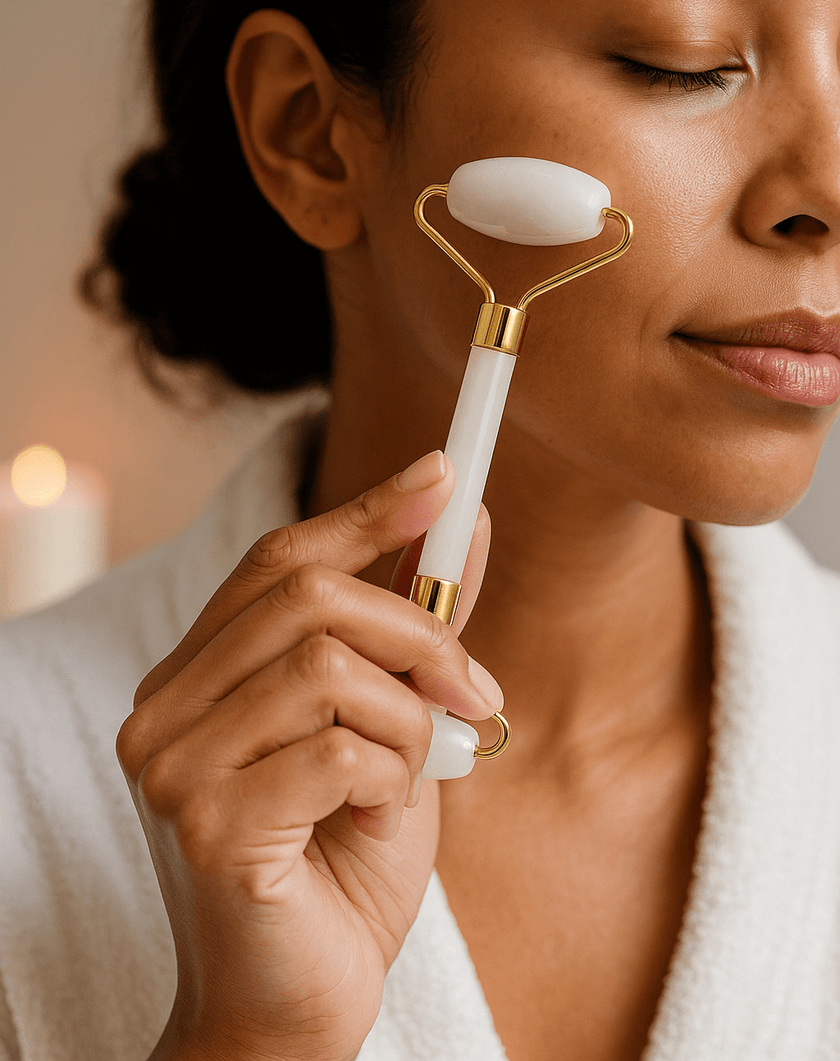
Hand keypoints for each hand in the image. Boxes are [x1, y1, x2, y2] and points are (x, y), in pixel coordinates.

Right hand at [117, 451, 499, 1060]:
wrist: (305, 1004)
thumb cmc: (346, 864)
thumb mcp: (396, 727)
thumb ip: (416, 629)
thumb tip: (460, 521)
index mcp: (198, 676)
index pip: (277, 561)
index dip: (365, 511)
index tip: (444, 474)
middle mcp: (164, 709)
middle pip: (306, 600)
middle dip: (421, 635)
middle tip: (476, 692)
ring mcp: (174, 767)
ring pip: (328, 668)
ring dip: (409, 723)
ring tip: (413, 777)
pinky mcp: (208, 826)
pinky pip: (339, 749)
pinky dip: (392, 777)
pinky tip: (375, 818)